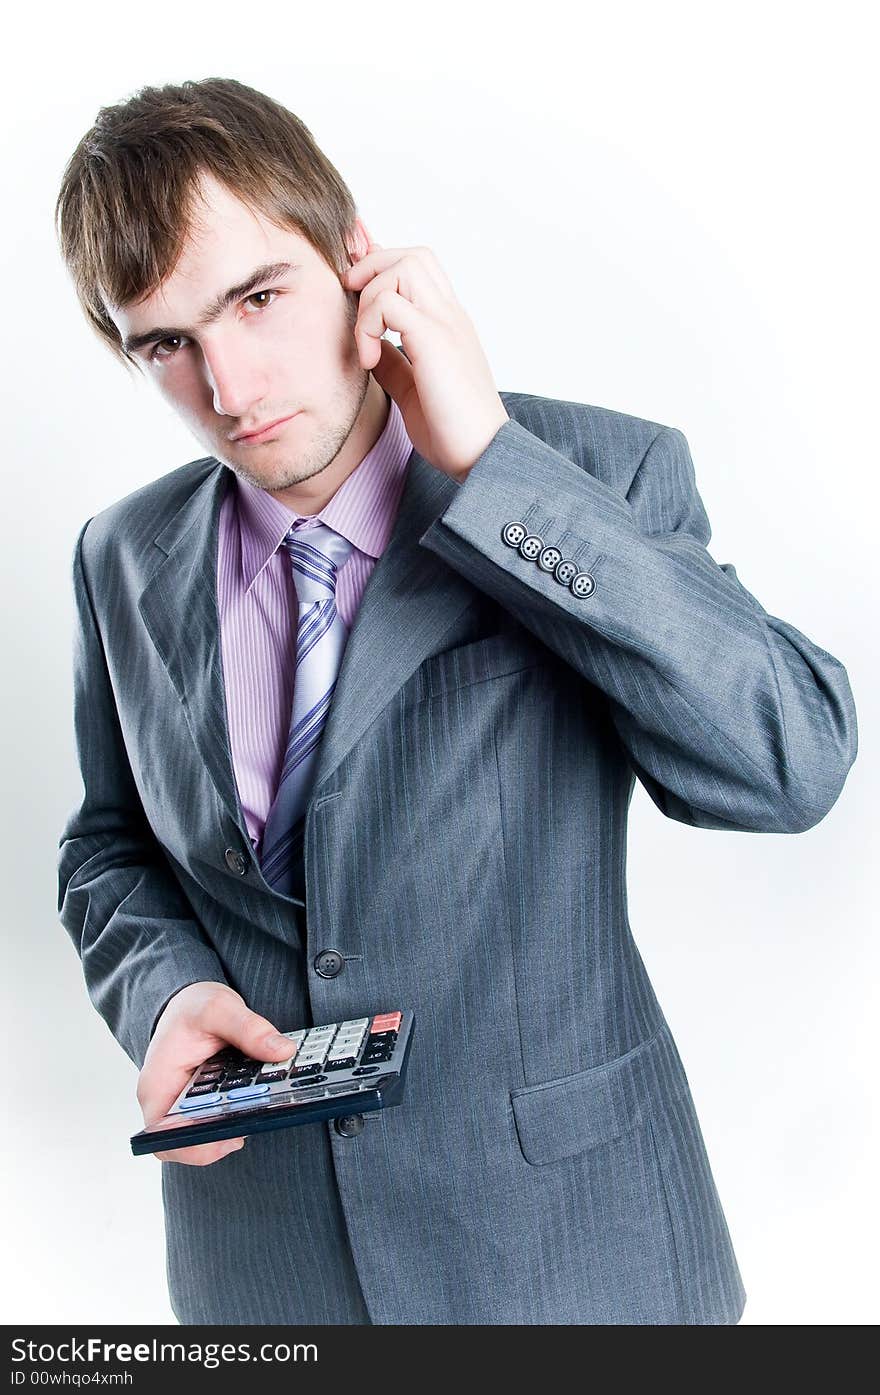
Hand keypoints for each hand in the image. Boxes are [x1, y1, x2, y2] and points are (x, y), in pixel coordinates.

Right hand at [137, 982, 294, 1164]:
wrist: (188, 1003)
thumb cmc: (191, 1007)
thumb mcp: (218, 1007)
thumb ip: (249, 1029)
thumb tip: (282, 1051)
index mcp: (157, 1086)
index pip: (166, 1139)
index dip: (197, 1147)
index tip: (232, 1136)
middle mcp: (167, 1104)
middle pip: (193, 1141)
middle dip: (227, 1135)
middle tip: (261, 1119)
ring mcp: (184, 1107)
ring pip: (208, 1134)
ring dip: (237, 1125)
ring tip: (268, 1107)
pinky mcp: (204, 1104)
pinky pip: (220, 1120)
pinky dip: (240, 1114)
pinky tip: (263, 1100)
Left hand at [342, 243, 508, 480]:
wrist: (483, 456)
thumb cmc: (453, 431)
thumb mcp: (412, 390)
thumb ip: (393, 363)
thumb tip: (368, 347)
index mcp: (448, 325)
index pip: (417, 270)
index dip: (381, 266)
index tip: (353, 287)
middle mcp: (450, 316)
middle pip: (412, 256)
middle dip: (372, 269)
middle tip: (352, 304)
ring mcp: (446, 324)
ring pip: (403, 266)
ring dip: (371, 295)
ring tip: (364, 339)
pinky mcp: (436, 341)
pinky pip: (390, 303)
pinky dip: (368, 324)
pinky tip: (367, 359)